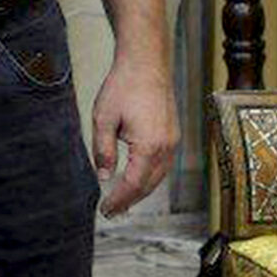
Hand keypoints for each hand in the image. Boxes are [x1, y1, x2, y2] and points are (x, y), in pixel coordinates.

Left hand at [92, 55, 178, 216]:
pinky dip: (149, 177)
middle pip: (148, 185)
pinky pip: (163, 165)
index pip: (133, 183)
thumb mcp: (103, 119)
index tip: (104, 210)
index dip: (118, 200)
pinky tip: (137, 180)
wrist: (145, 64)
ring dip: (141, 191)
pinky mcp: (173, 135)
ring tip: (122, 202)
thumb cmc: (122, 87)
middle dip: (130, 201)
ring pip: (158, 177)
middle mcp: (167, 147)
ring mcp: (173, 142)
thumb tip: (103, 177)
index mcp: (149, 146)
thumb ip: (103, 151)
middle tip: (111, 212)